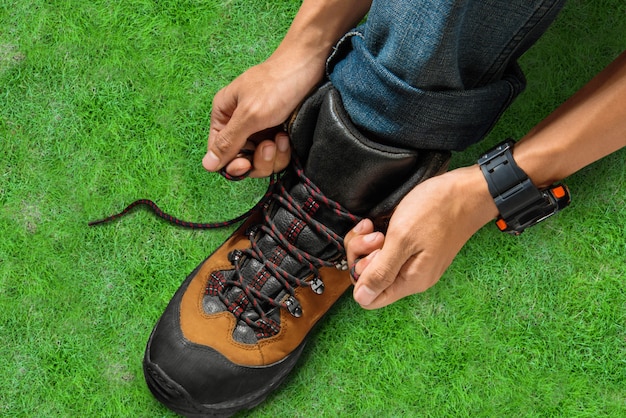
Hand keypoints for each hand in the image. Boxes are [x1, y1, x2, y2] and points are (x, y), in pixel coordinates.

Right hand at [202, 55, 323, 177]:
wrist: (307, 67)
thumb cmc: (276, 85)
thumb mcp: (249, 115)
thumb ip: (228, 141)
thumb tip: (206, 164)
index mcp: (224, 116)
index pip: (219, 153)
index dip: (232, 165)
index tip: (245, 165)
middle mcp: (239, 125)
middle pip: (242, 161)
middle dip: (257, 160)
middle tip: (269, 145)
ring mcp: (260, 131)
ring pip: (260, 162)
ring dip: (273, 157)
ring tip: (281, 138)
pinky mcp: (278, 133)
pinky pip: (276, 157)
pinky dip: (283, 152)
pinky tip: (287, 138)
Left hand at [344, 166, 497, 308]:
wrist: (467, 191)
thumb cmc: (437, 210)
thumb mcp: (402, 239)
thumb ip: (381, 271)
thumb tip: (362, 299)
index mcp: (410, 281)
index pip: (369, 298)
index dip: (359, 277)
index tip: (368, 253)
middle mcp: (411, 276)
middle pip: (369, 279)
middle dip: (362, 256)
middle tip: (375, 235)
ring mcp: (412, 262)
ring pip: (375, 263)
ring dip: (367, 244)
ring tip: (376, 227)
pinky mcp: (412, 247)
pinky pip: (385, 251)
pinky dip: (376, 237)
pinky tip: (377, 224)